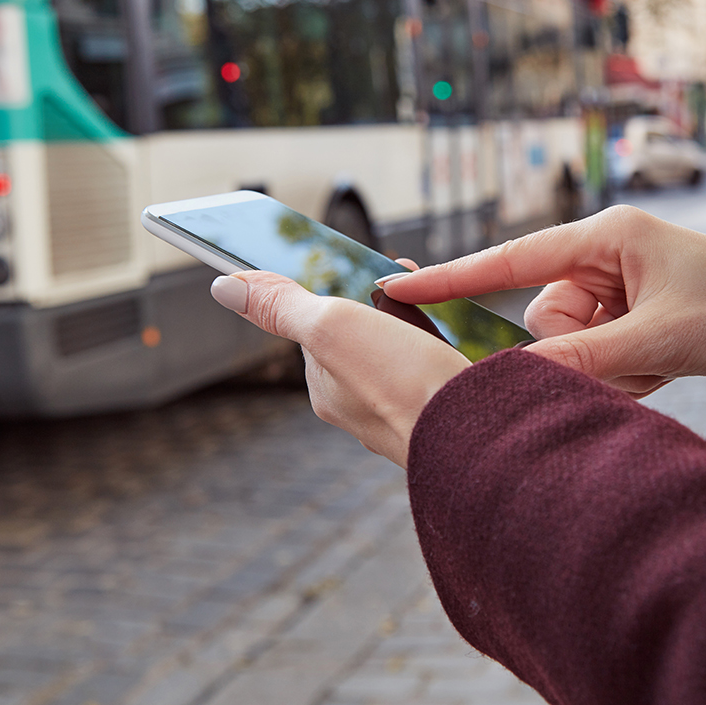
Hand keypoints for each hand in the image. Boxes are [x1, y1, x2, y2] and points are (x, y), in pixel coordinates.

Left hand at [210, 267, 469, 467]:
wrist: (481, 435)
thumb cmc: (402, 385)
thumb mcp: (331, 328)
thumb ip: (283, 305)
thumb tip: (224, 286)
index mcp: (327, 388)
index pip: (319, 324)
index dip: (339, 290)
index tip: (364, 269)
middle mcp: (361, 405)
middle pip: (364, 334)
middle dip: (383, 302)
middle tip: (405, 277)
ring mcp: (405, 410)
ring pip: (403, 350)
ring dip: (417, 321)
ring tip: (434, 304)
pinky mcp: (443, 411)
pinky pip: (435, 367)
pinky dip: (443, 346)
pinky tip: (457, 340)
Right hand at [378, 205, 705, 396]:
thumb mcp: (662, 337)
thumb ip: (583, 360)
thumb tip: (516, 380)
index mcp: (606, 236)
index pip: (510, 259)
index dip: (451, 278)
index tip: (395, 286)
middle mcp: (605, 258)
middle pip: (544, 318)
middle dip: (583, 350)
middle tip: (639, 355)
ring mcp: (619, 290)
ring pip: (571, 345)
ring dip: (613, 367)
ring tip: (667, 360)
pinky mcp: (634, 320)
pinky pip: (599, 359)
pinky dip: (630, 373)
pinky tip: (671, 364)